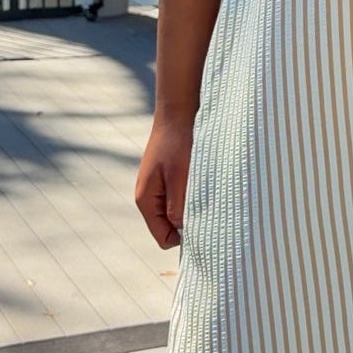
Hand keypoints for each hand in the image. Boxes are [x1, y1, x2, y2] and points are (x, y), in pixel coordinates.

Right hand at [136, 111, 194, 247]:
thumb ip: (178, 206)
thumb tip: (181, 231)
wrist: (177, 114)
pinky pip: (179, 200)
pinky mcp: (167, 180)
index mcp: (146, 200)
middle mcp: (149, 198)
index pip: (163, 237)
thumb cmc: (178, 143)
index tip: (202, 222)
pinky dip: (191, 197)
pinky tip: (201, 184)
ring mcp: (157, 189)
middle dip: (187, 223)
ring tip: (203, 191)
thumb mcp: (180, 177)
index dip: (182, 236)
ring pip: (175, 214)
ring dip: (190, 208)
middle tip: (207, 207)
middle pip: (168, 228)